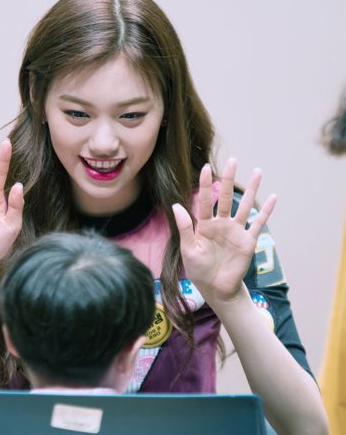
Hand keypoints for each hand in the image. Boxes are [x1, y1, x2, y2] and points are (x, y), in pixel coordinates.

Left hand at [173, 158, 275, 305]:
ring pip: (245, 205)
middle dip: (229, 179)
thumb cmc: (199, 270)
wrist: (217, 289)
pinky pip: (259, 223)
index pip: (205, 200)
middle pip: (227, 197)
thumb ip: (184, 227)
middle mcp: (221, 223)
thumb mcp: (188, 249)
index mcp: (204, 225)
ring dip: (252, 189)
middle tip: (233, 160)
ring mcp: (236, 231)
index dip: (206, 185)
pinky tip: (273, 197)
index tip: (206, 168)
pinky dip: (266, 211)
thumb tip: (176, 205)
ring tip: (257, 171)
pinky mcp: (248, 241)